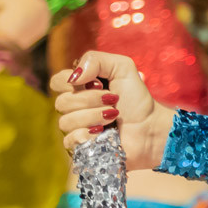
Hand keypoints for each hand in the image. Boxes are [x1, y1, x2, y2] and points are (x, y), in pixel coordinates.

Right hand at [51, 50, 170, 167]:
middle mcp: (73, 108)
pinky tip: (103, 132)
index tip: (100, 83)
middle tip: (113, 100)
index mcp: (79, 88)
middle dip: (91, 99)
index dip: (75, 82)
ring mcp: (74, 129)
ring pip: (65, 122)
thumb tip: (73, 77)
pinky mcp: (79, 147)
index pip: (57, 81)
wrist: (150, 126)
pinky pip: (69, 141)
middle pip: (61, 102)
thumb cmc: (136, 98)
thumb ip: (96, 60)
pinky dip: (89, 134)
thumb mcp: (122, 67)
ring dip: (94, 116)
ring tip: (113, 116)